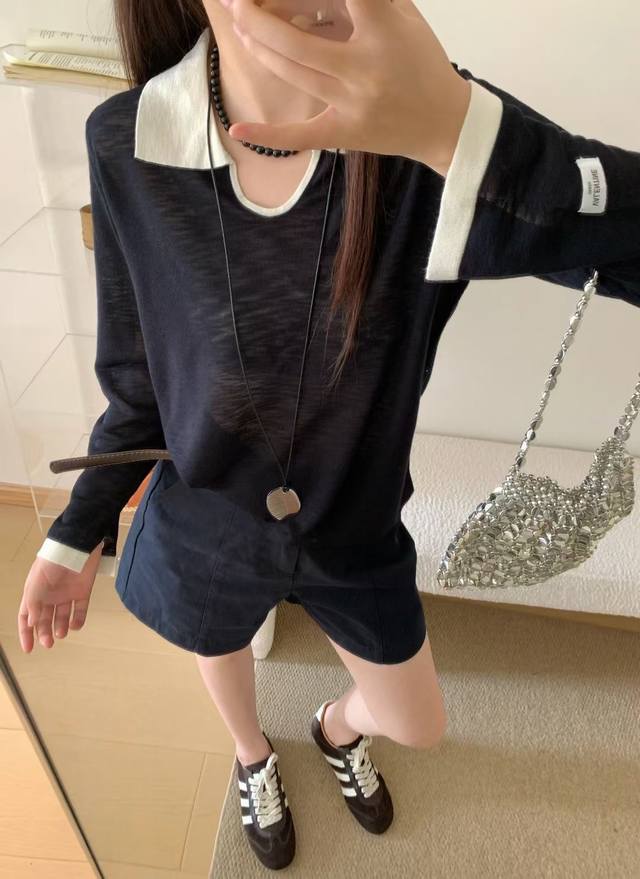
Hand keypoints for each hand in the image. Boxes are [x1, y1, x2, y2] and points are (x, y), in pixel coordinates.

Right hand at [18, 542, 102, 651]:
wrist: (77, 546)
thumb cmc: (52, 562)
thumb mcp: (36, 583)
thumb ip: (32, 604)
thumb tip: (31, 622)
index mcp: (35, 593)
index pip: (26, 617)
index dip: (26, 633)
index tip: (29, 648)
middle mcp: (50, 595)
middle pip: (44, 620)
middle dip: (44, 633)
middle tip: (48, 643)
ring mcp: (66, 594)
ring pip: (62, 617)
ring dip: (60, 628)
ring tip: (61, 633)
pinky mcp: (83, 592)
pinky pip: (80, 610)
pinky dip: (78, 620)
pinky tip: (75, 625)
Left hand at [222, 0, 471, 171]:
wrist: (445, 122)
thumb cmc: (420, 63)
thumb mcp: (403, 16)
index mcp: (384, 30)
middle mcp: (365, 68)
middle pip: (296, 43)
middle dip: (258, 20)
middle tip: (237, 5)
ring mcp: (352, 104)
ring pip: (294, 74)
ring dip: (261, 50)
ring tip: (242, 31)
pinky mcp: (345, 134)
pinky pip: (302, 135)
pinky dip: (269, 134)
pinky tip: (238, 131)